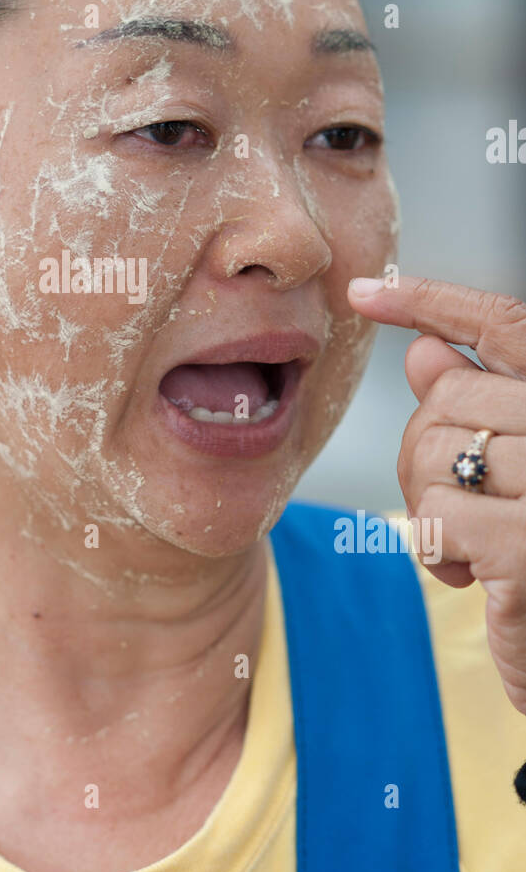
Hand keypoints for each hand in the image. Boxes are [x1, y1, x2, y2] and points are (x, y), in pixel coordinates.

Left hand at [347, 274, 525, 716]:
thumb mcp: (513, 475)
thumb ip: (479, 407)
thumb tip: (421, 351)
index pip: (506, 324)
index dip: (431, 299)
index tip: (360, 291)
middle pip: (448, 393)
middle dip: (423, 450)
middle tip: (453, 506)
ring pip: (433, 452)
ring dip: (428, 506)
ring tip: (469, 545)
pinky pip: (436, 516)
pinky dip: (434, 550)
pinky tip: (472, 580)